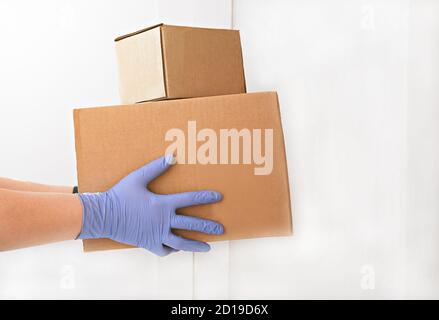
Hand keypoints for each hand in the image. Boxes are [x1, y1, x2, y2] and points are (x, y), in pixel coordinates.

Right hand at [77, 155, 223, 255]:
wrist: (104, 216)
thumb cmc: (120, 195)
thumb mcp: (137, 178)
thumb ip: (155, 168)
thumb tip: (172, 156)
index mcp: (163, 204)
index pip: (190, 199)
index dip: (206, 197)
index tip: (219, 197)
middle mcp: (163, 221)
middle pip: (192, 224)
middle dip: (208, 227)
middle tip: (221, 229)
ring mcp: (157, 234)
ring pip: (182, 242)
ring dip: (196, 245)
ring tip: (208, 247)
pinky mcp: (148, 244)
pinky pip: (165, 250)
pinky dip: (173, 249)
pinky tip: (179, 248)